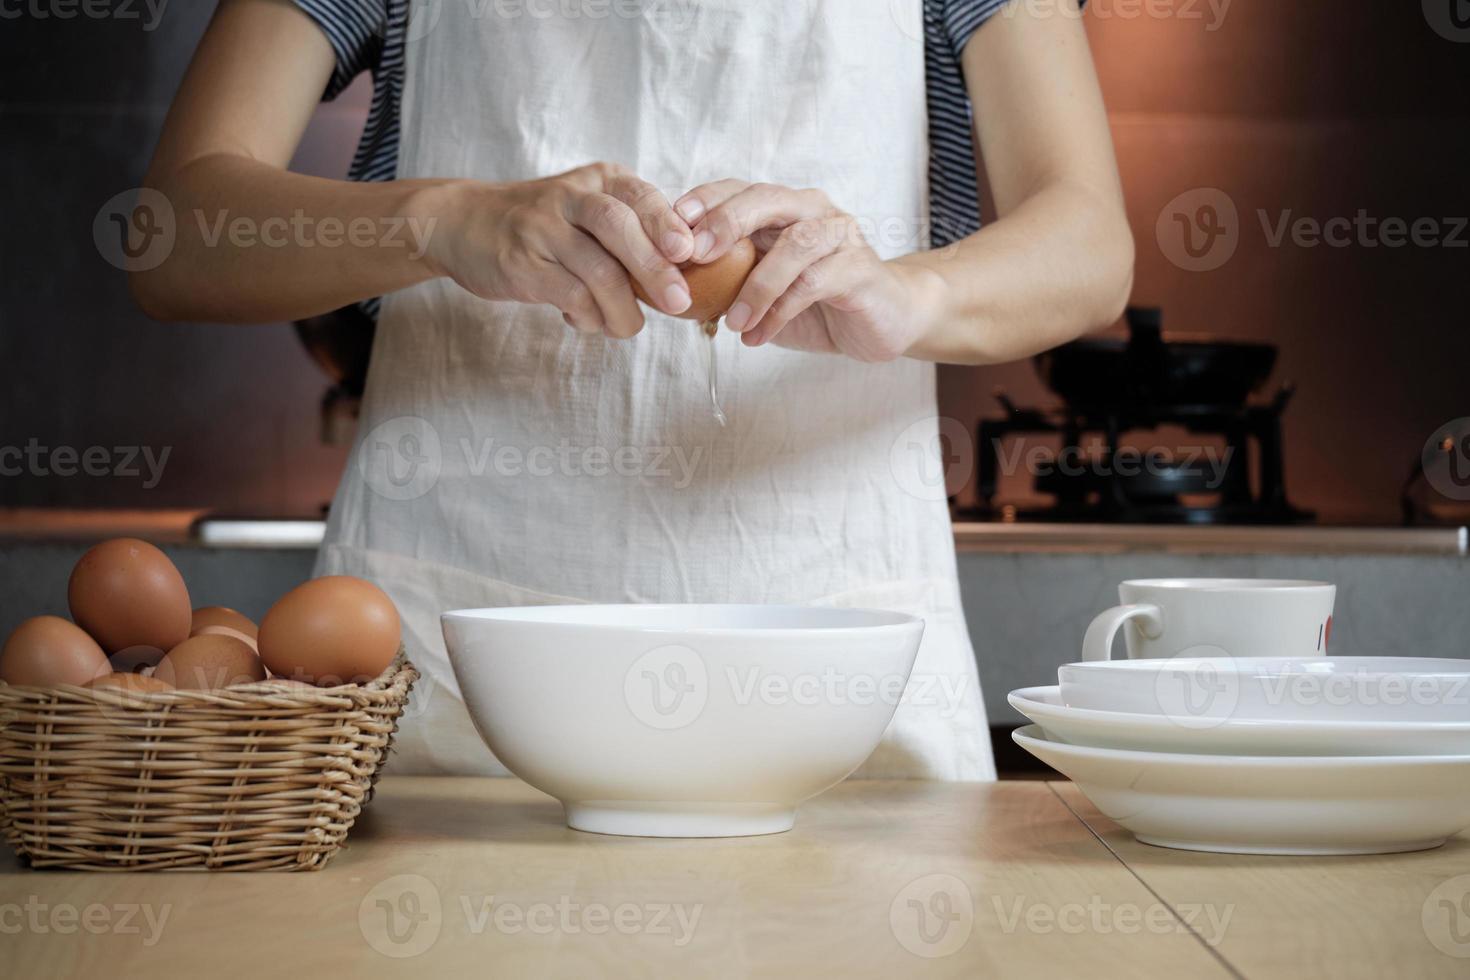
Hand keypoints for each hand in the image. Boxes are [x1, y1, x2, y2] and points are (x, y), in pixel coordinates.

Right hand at [424, 163, 695, 337]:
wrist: (464, 223)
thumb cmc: (546, 226)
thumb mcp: (589, 209)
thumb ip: (633, 232)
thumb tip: (688, 273)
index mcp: (599, 180)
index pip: (639, 196)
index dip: (667, 224)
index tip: (690, 253)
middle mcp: (570, 196)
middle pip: (619, 226)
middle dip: (654, 267)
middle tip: (678, 302)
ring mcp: (541, 229)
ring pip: (596, 270)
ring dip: (622, 308)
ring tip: (629, 327)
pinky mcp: (520, 264)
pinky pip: (569, 295)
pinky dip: (590, 317)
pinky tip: (590, 322)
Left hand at [673, 180, 939, 361]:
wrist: (883, 320)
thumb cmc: (816, 302)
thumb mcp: (760, 290)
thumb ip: (722, 282)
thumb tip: (662, 287)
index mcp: (784, 207)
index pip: (739, 189)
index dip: (705, 199)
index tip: (670, 221)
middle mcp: (813, 210)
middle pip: (767, 199)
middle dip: (726, 221)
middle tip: (694, 255)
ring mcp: (840, 235)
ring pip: (795, 244)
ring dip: (757, 285)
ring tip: (733, 323)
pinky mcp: (860, 268)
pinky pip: (817, 282)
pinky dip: (782, 311)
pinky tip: (758, 337)